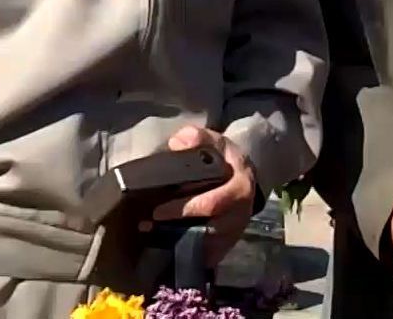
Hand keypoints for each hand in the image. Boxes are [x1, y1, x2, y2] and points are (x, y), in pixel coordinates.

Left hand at [146, 125, 258, 264]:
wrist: (245, 177)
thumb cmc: (225, 160)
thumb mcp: (215, 141)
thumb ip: (197, 137)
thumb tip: (177, 143)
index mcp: (239, 187)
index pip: (212, 203)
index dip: (184, 209)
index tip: (157, 210)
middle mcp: (239, 214)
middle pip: (208, 229)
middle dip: (175, 228)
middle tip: (146, 224)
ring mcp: (233, 233)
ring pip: (205, 245)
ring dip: (177, 244)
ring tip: (150, 236)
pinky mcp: (225, 247)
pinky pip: (205, 256)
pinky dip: (185, 254)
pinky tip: (165, 248)